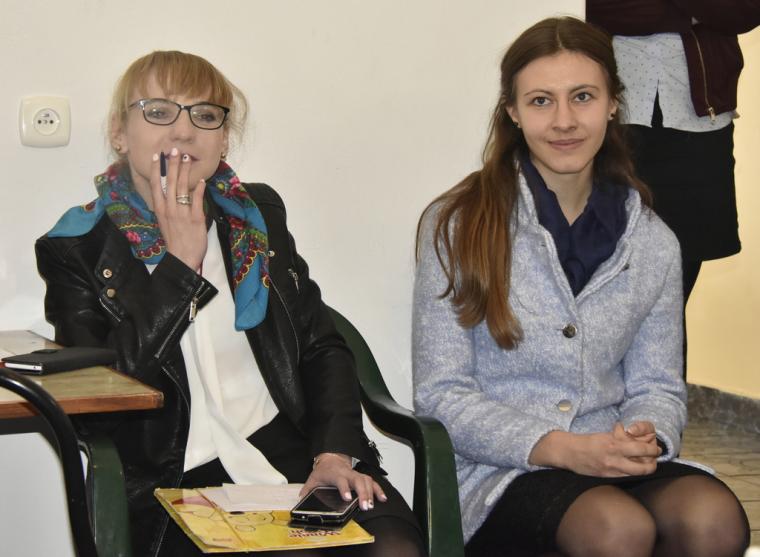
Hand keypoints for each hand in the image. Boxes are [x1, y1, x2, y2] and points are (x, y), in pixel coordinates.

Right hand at [150, 148, 206, 270]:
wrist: (182, 258)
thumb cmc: (175, 240)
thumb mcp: (166, 221)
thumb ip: (168, 207)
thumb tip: (172, 192)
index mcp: (160, 209)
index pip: (155, 184)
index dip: (155, 169)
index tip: (157, 156)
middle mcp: (169, 209)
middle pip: (169, 182)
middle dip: (172, 164)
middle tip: (175, 150)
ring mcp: (181, 213)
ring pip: (183, 187)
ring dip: (186, 171)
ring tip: (188, 158)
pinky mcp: (195, 219)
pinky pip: (197, 200)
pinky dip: (199, 189)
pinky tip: (202, 180)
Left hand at [299, 452, 386, 511]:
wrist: (331, 458)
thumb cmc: (323, 470)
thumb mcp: (313, 478)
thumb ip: (307, 489)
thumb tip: (300, 499)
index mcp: (335, 474)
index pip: (341, 480)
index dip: (344, 489)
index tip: (347, 498)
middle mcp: (347, 473)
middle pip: (358, 480)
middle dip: (363, 493)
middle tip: (365, 506)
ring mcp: (355, 474)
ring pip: (367, 480)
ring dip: (371, 493)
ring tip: (371, 505)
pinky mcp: (361, 477)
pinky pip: (372, 482)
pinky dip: (378, 490)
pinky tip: (383, 499)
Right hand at [529, 425, 660, 476]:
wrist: (569, 452)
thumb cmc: (587, 442)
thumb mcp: (605, 436)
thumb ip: (620, 438)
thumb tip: (634, 436)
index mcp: (614, 446)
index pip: (641, 449)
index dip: (652, 450)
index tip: (656, 448)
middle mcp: (614, 460)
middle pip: (644, 468)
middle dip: (653, 464)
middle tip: (655, 459)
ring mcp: (611, 471)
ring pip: (637, 474)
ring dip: (645, 470)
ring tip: (647, 465)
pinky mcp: (607, 478)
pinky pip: (626, 477)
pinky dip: (633, 473)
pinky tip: (633, 468)